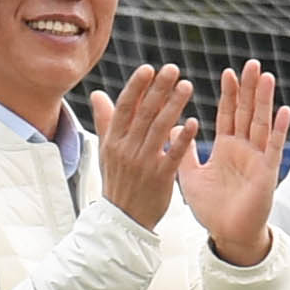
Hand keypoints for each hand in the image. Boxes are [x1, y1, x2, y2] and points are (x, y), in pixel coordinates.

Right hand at [85, 62, 197, 230]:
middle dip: (158, 89)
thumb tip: (96, 94)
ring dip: (173, 106)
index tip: (149, 69)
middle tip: (172, 69)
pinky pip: (173, 154)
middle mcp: (127, 150)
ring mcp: (143, 164)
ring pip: (159, 129)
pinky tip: (193, 122)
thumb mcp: (106, 151)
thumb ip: (105, 121)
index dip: (136, 87)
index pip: (124, 108)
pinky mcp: (160, 178)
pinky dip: (182, 138)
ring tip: (186, 86)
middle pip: (144, 114)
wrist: (123, 221)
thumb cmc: (117, 182)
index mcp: (113, 142)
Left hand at [177, 61, 289, 265]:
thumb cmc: (212, 207)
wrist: (227, 234)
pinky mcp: (267, 173)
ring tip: (266, 77)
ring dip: (264, 101)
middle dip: (248, 89)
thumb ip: (184, 152)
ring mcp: (257, 158)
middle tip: (251, 63)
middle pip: (247, 112)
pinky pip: (274, 148)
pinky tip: (284, 111)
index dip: (229, 94)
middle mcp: (243, 149)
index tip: (227, 72)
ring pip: (262, 124)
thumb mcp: (191, 176)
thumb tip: (173, 127)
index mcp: (226, 147)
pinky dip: (279, 130)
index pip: (228, 114)